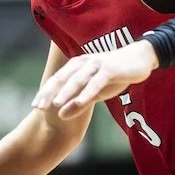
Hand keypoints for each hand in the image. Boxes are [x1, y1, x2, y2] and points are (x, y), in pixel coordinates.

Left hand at [32, 39, 158, 118]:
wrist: (139, 58)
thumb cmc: (114, 75)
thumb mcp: (94, 92)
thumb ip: (78, 103)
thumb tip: (61, 115)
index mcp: (76, 66)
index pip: (57, 80)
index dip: (45, 92)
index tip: (34, 106)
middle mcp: (83, 63)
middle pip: (62, 79)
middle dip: (50, 93)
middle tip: (38, 106)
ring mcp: (96, 65)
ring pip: (78, 79)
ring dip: (66, 92)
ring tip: (56, 104)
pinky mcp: (110, 69)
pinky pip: (97, 82)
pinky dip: (88, 92)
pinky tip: (81, 102)